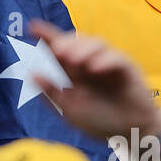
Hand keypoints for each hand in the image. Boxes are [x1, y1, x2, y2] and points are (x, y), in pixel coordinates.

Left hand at [28, 20, 160, 141]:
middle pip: (77, 41)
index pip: (59, 49)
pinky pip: (117, 58)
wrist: (128, 134)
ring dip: (83, 48)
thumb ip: (52, 93)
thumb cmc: (99, 120)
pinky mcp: (127, 69)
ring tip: (73, 60)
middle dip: (66, 42)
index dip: (47, 35)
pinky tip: (94, 68)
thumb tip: (31, 73)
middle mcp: (90, 62)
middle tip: (58, 51)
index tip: (32, 27)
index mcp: (73, 70)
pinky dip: (105, 60)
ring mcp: (109, 63)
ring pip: (97, 43)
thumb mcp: (70, 110)